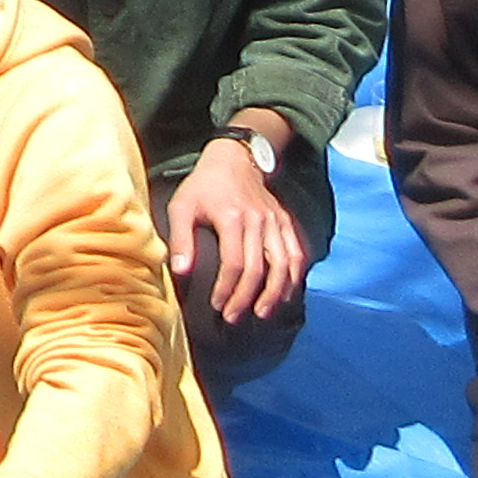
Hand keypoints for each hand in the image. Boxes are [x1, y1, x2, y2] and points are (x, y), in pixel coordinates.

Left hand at [166, 138, 307, 326]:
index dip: (227, 289)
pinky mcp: (286, 221)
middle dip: (247, 298)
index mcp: (232, 217)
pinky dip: (294, 276)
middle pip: (259, 268)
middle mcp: (258, 220)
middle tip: (234, 317)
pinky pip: (297, 253)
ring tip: (263, 313)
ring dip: (276, 293)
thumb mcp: (182, 206)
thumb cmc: (203, 186)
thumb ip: (180, 238)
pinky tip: (285, 294)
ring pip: (284, 263)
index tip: (217, 305)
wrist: (234, 159)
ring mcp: (276, 221)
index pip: (234, 263)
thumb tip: (180, 272)